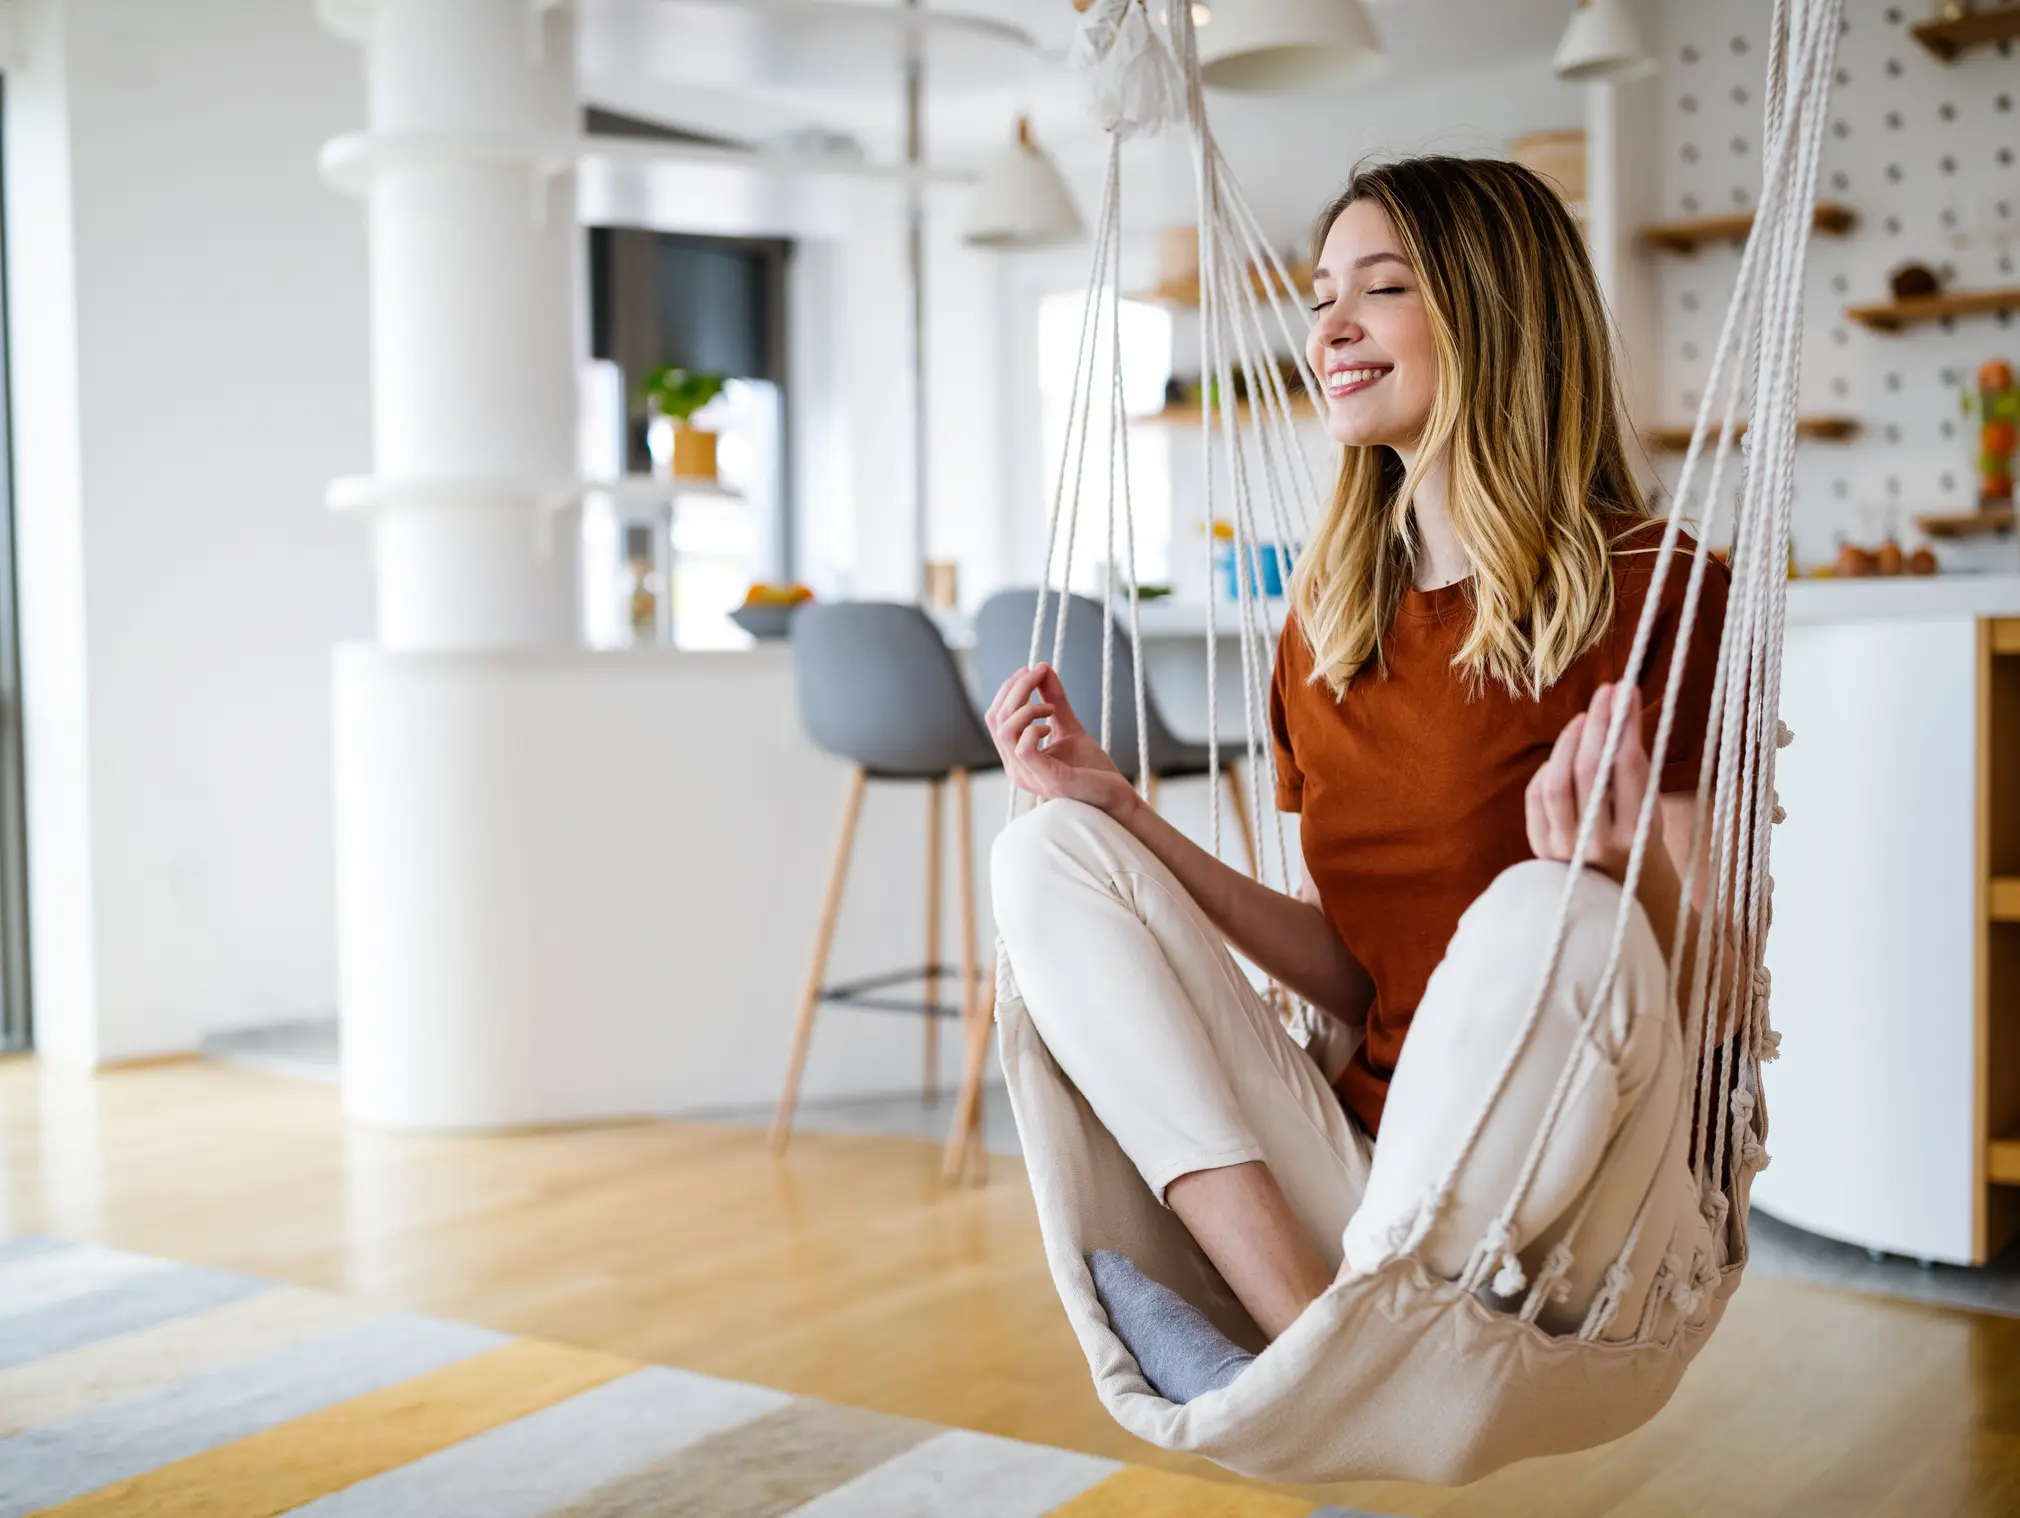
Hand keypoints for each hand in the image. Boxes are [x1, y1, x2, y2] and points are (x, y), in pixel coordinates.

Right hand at [985, 664, 1136, 815]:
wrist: (1115, 796)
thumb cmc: (1092, 768)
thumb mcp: (1068, 726)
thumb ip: (1054, 700)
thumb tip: (1042, 667)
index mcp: (1016, 757)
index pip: (995, 717)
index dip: (1009, 689)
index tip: (1032, 669)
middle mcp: (1015, 768)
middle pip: (997, 719)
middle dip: (1016, 689)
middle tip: (1039, 673)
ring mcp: (1028, 776)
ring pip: (1006, 730)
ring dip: (1027, 706)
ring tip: (1049, 706)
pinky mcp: (1046, 778)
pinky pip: (1023, 747)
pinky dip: (1034, 727)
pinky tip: (1050, 726)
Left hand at [1525, 681, 1661, 884]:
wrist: (1618, 891)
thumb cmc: (1639, 838)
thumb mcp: (1651, 807)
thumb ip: (1635, 763)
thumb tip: (1621, 700)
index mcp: (1638, 834)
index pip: (1628, 766)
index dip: (1624, 723)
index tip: (1626, 690)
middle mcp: (1599, 844)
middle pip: (1588, 770)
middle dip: (1597, 723)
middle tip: (1605, 693)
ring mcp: (1565, 849)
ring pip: (1555, 781)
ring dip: (1568, 742)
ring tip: (1583, 719)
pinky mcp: (1539, 847)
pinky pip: (1536, 796)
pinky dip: (1548, 768)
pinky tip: (1564, 754)